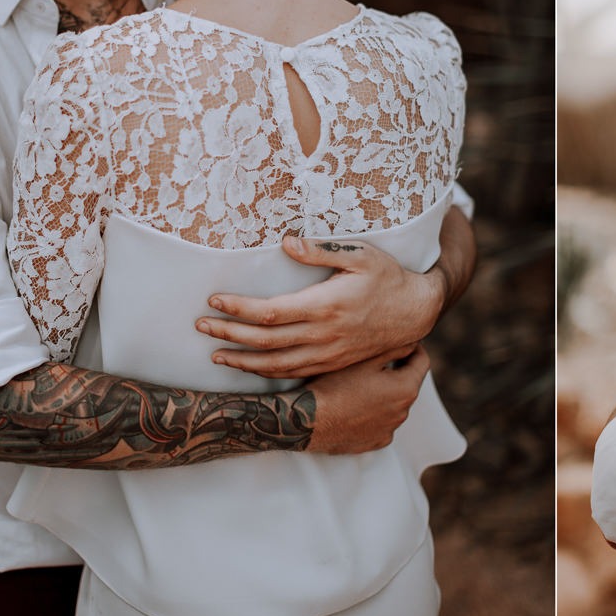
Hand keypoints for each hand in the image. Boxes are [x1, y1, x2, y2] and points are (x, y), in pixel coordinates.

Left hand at [197, 237, 443, 379]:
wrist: (414, 312)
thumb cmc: (387, 277)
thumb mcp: (361, 255)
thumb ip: (322, 250)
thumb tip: (287, 243)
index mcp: (324, 306)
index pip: (269, 312)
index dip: (237, 308)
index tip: (214, 300)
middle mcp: (322, 335)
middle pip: (263, 341)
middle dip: (227, 334)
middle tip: (200, 326)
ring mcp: (326, 354)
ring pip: (273, 364)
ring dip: (240, 361)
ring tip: (215, 354)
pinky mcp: (331, 364)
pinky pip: (291, 372)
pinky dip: (264, 372)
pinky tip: (249, 366)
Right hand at [305, 344, 429, 453]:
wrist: (307, 420)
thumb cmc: (335, 385)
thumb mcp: (365, 359)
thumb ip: (394, 347)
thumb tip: (412, 340)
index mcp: (406, 389)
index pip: (422, 362)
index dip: (414, 348)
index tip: (403, 341)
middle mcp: (403, 412)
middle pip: (408, 383)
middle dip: (397, 370)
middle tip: (376, 360)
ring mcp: (389, 430)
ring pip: (394, 404)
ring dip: (386, 392)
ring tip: (361, 383)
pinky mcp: (375, 442)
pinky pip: (382, 423)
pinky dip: (375, 413)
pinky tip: (356, 405)